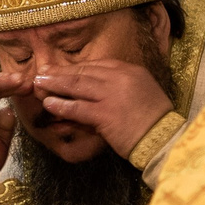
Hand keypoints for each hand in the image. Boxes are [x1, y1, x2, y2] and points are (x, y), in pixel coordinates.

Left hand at [32, 61, 175, 157]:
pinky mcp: (105, 113)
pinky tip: (49, 104)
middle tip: (42, 72)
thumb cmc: (155, 122)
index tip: (61, 69)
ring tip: (39, 84)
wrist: (166, 139)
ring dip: (55, 84)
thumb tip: (98, 90)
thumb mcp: (142, 95)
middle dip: (60, 72)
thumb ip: (121, 88)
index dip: (76, 67)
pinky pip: (78, 107)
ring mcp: (112, 95)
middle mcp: (121, 78)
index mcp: (131, 71)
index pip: (97, 65)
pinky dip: (61, 105)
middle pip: (84, 72)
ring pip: (77, 85)